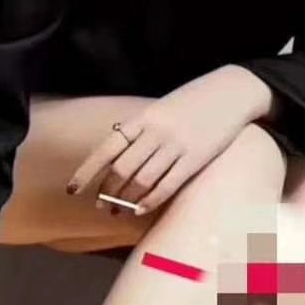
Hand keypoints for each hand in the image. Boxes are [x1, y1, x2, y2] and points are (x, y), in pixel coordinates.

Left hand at [67, 65, 272, 215]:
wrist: (231, 92)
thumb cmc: (192, 102)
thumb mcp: (160, 110)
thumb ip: (139, 131)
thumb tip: (116, 158)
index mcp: (143, 118)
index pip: (107, 149)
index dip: (88, 172)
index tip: (73, 190)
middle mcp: (155, 133)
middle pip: (122, 169)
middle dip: (107, 191)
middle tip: (101, 205)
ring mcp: (175, 146)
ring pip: (141, 180)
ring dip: (126, 200)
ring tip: (117, 211)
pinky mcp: (194, 160)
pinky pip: (166, 186)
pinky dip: (150, 201)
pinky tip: (140, 210)